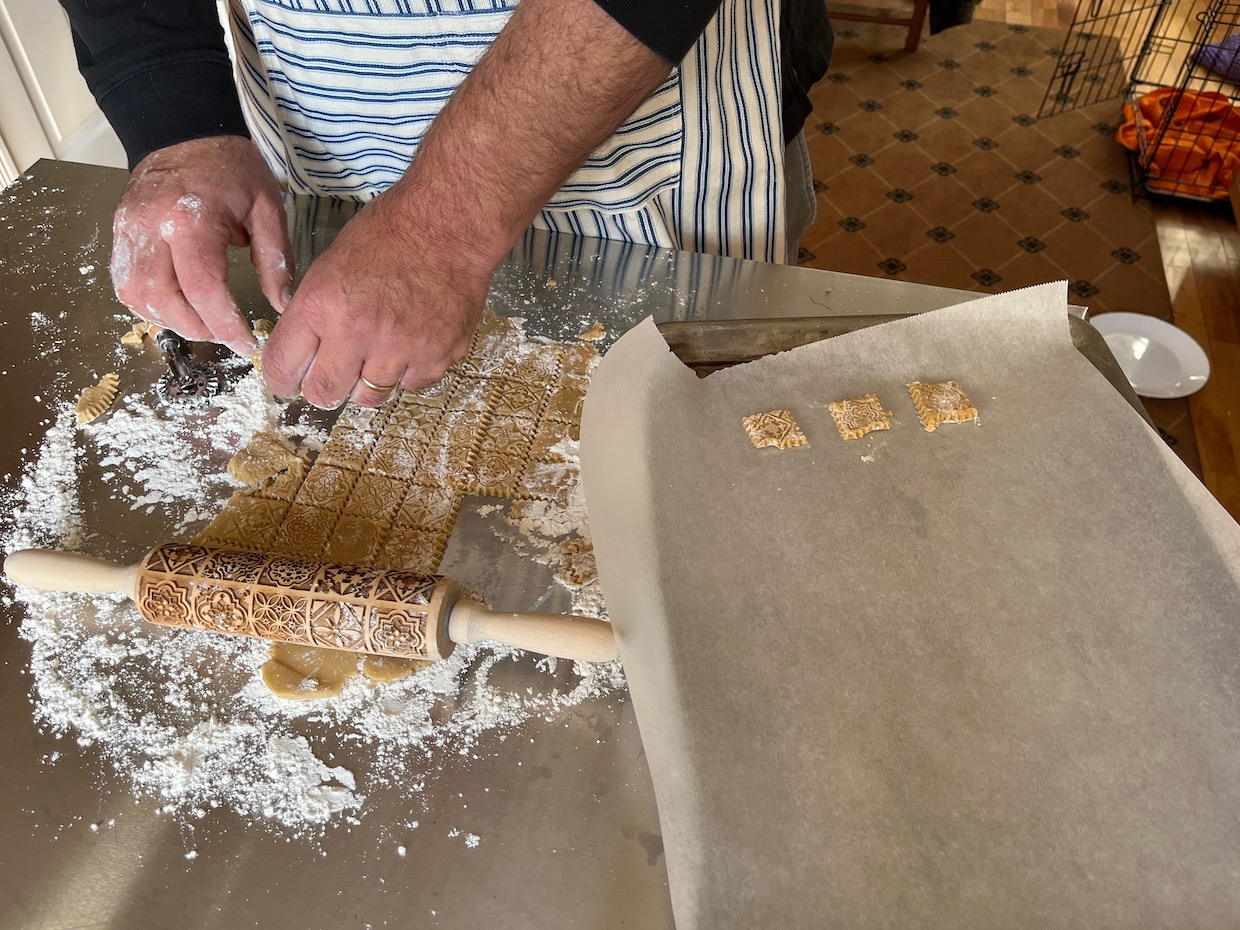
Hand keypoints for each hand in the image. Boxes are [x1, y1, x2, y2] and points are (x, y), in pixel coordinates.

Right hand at [110, 136, 292, 355]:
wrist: (185, 133)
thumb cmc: (232, 169)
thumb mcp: (268, 209)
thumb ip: (276, 260)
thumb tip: (282, 305)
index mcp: (192, 220)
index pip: (202, 288)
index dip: (224, 324)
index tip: (245, 342)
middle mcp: (151, 229)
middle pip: (162, 300)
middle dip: (196, 328)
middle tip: (224, 334)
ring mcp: (128, 231)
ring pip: (136, 297)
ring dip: (170, 320)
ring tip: (203, 323)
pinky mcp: (119, 234)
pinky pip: (126, 284)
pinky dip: (150, 304)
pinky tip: (178, 306)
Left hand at [261, 181, 493, 407]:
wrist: (448, 227)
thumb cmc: (388, 236)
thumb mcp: (330, 265)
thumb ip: (313, 312)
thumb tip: (301, 350)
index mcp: (321, 305)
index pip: (282, 368)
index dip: (281, 380)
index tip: (289, 382)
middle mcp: (357, 333)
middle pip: (323, 394)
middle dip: (323, 388)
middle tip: (333, 375)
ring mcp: (400, 349)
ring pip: (369, 398)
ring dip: (368, 382)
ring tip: (377, 356)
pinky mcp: (437, 356)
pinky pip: (411, 384)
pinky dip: (408, 372)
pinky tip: (411, 343)